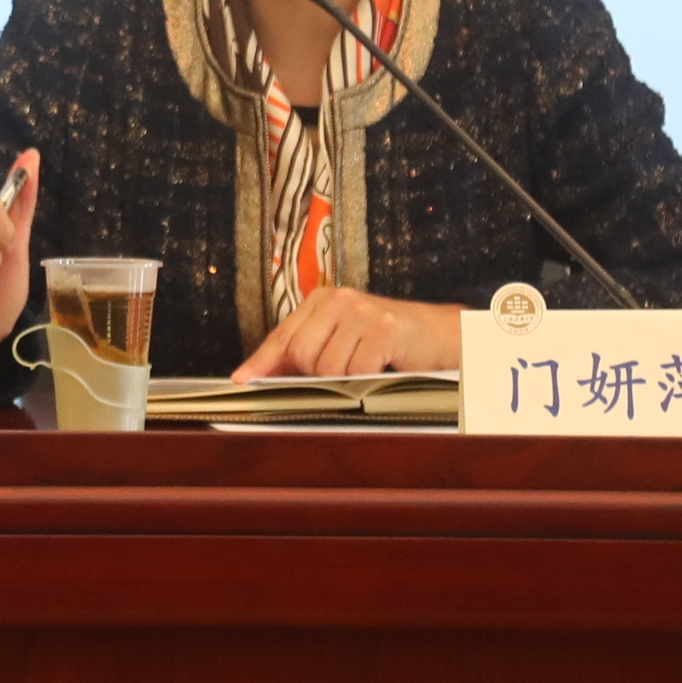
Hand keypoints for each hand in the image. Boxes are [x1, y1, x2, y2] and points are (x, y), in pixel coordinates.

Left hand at [234, 290, 459, 379]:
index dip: (261, 361)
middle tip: (343, 375)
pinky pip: (356, 372)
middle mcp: (339, 300)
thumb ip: (308, 351)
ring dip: (345, 382)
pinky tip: (380, 368)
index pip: (283, 335)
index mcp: (323, 300)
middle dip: (314, 376)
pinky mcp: (384, 329)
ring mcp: (362, 312)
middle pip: (300, 354)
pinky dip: (366, 382)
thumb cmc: (387, 341)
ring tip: (366, 370)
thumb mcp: (343, 339)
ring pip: (327, 368)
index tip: (242, 380)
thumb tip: (262, 376)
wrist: (440, 334)